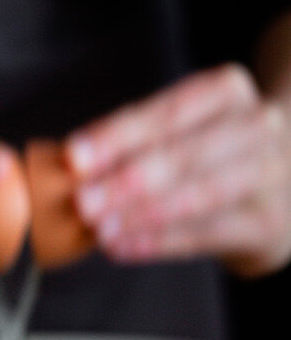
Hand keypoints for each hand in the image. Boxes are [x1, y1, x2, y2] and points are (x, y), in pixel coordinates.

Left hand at [65, 64, 290, 276]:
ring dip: (142, 214)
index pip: (167, 111)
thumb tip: (70, 164)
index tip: (73, 157)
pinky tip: (122, 247)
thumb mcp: (184, 129)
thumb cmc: (212, 154)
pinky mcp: (268, 222)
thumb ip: (136, 141)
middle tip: (81, 201)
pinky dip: (160, 242)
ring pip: (199, 195)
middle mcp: (255, 127)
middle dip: (126, 180)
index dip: (118, 135)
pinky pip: (208, 234)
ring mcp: (269, 174)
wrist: (283, 186)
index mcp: (227, 91)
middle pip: (184, 153)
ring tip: (99, 230)